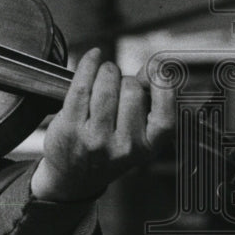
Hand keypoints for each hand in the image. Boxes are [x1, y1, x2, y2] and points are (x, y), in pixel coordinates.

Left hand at [31, 48, 176, 201]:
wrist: (73, 177)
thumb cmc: (107, 150)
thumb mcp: (136, 139)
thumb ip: (147, 106)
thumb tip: (152, 69)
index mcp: (147, 149)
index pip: (165, 117)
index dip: (163, 87)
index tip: (157, 68)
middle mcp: (123, 146)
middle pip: (131, 91)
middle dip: (125, 78)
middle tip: (117, 81)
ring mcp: (95, 138)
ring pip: (106, 85)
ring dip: (106, 70)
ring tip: (104, 73)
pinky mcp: (70, 127)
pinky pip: (81, 85)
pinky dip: (88, 65)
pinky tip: (92, 57)